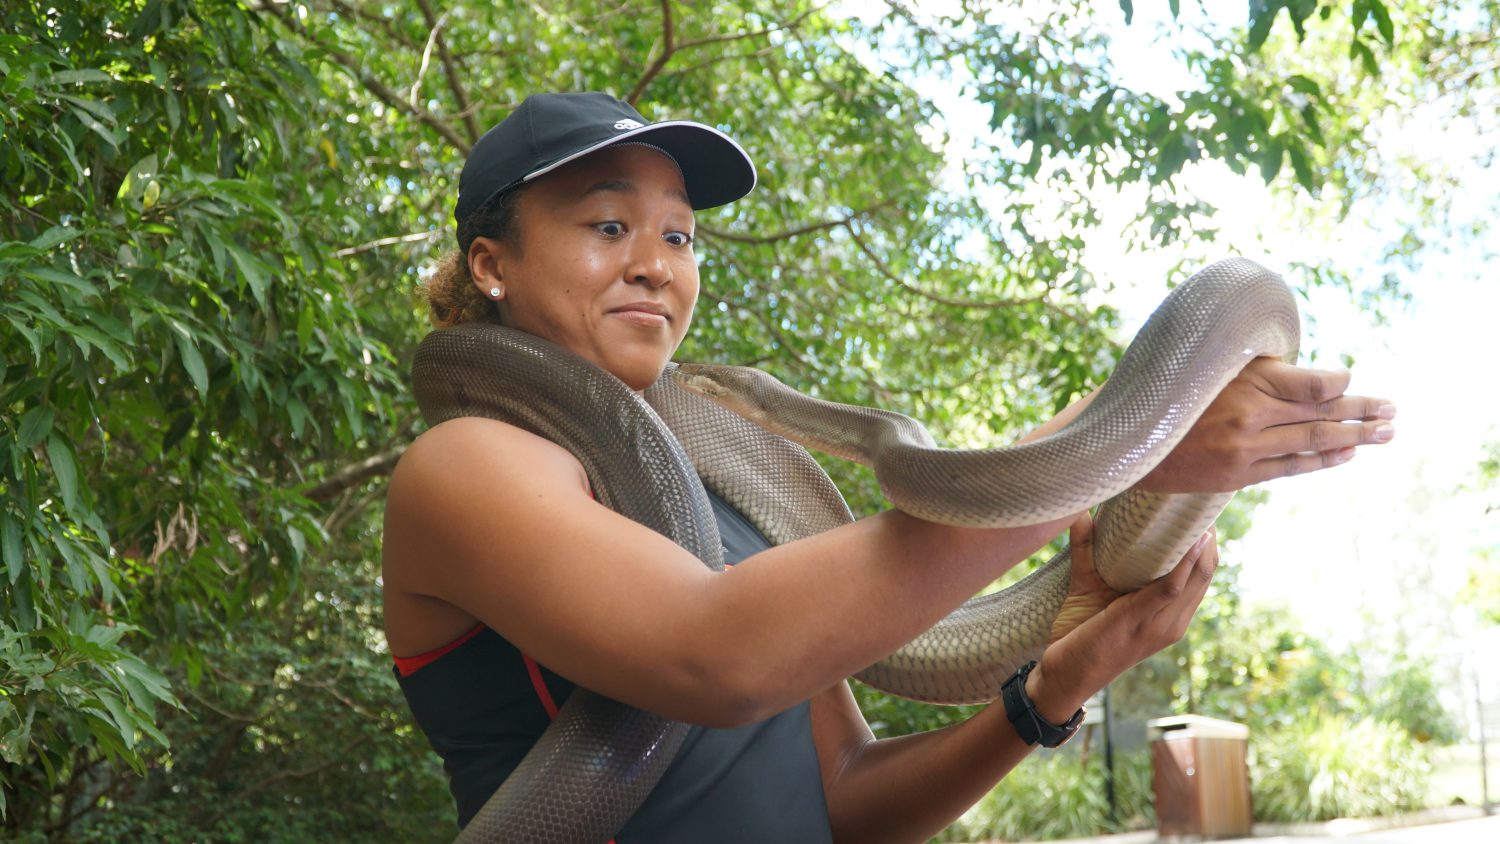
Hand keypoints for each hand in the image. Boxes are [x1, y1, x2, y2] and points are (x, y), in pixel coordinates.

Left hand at [1025, 515, 1217, 721]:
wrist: (1062, 674)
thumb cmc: (1079, 632)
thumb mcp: (1088, 586)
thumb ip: (1087, 551)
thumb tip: (1081, 512)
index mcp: (1169, 616)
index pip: (1201, 577)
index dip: (1207, 544)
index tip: (1200, 509)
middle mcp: (1172, 622)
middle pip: (1204, 573)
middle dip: (1208, 536)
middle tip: (1201, 499)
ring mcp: (1159, 625)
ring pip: (1195, 577)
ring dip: (1200, 543)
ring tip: (1199, 510)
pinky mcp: (1139, 621)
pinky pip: (1170, 588)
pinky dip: (1183, 563)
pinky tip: (1190, 540)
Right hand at [1137, 357, 1395, 493]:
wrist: (1126, 440)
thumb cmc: (1170, 394)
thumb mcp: (1211, 367)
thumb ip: (1257, 369)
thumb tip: (1306, 374)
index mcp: (1244, 379)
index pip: (1316, 383)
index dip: (1342, 384)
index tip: (1353, 382)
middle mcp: (1249, 413)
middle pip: (1323, 412)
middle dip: (1363, 412)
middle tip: (1394, 410)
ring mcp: (1245, 448)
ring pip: (1314, 440)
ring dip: (1355, 438)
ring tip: (1384, 433)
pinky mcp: (1237, 474)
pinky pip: (1292, 466)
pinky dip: (1323, 459)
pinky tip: (1346, 454)